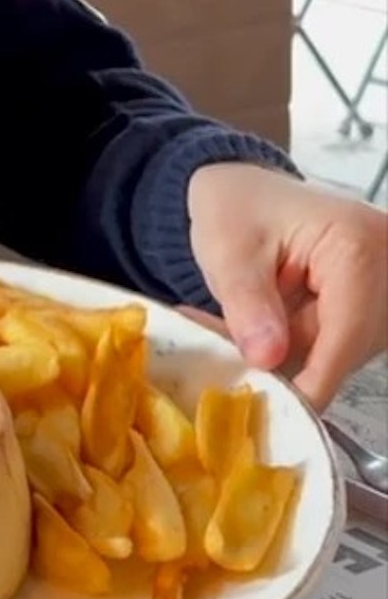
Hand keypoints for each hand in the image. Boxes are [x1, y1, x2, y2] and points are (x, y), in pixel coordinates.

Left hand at [188, 163, 387, 405]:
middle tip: (237, 354)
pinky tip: (268, 323)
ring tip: (247, 323)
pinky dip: (301, 342)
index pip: (347, 332)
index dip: (314, 379)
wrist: (242, 188)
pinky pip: (339, 340)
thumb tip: (268, 360)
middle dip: (294, 363)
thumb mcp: (227, 249)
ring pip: (343, 349)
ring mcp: (382, 283)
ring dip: (295, 351)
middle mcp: (383, 264)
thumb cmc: (236, 206)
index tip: (281, 410)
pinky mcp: (371, 299)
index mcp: (355, 243)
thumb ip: (247, 305)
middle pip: (349, 346)